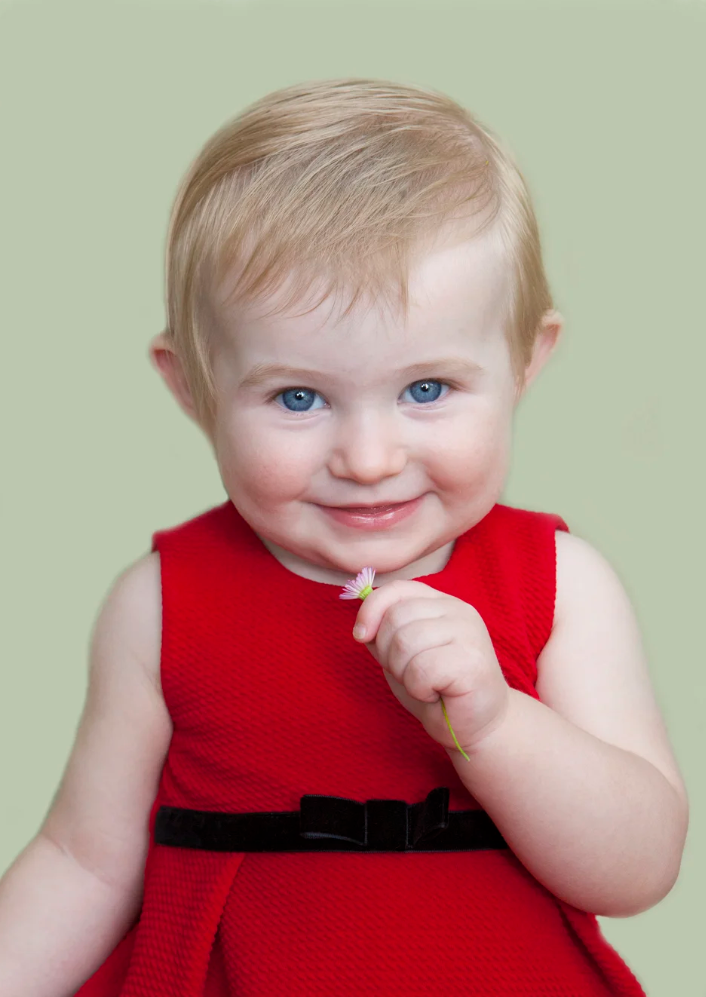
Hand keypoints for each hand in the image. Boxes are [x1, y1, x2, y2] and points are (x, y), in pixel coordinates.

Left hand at [352, 580, 509, 756]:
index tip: (361, 636)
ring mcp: (469, 632)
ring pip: (405, 643)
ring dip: (404, 673)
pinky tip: (436, 693)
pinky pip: (422, 670)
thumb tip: (362, 626)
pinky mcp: (473, 661)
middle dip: (388, 652)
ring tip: (424, 684)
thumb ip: (384, 634)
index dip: (371, 609)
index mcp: (440, 603)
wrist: (475, 726)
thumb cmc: (436, 689)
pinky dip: (419, 689)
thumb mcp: (401, 654)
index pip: (397, 589)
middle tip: (409, 673)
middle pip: (396, 617)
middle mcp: (457, 610)